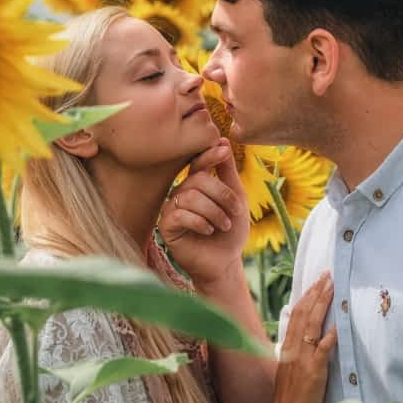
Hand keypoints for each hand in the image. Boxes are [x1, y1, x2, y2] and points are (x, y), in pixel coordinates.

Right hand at [159, 138, 249, 287]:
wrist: (225, 262)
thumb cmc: (230, 231)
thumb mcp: (236, 198)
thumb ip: (228, 172)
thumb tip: (223, 141)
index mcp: (197, 184)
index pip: (198, 162)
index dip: (209, 154)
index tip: (224, 149)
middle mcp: (182, 192)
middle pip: (198, 179)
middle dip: (222, 194)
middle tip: (235, 211)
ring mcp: (172, 209)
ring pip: (190, 196)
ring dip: (214, 211)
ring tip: (224, 225)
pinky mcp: (166, 226)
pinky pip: (180, 214)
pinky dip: (200, 222)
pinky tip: (208, 231)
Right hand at [268, 272, 336, 402]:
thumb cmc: (289, 394)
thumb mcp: (287, 365)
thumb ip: (293, 346)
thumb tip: (298, 326)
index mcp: (288, 345)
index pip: (297, 314)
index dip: (307, 296)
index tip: (316, 282)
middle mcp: (294, 347)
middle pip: (304, 313)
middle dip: (316, 292)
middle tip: (326, 275)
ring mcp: (303, 358)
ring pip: (312, 324)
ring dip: (322, 304)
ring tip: (331, 287)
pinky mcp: (314, 370)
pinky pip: (322, 348)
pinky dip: (330, 335)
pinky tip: (337, 323)